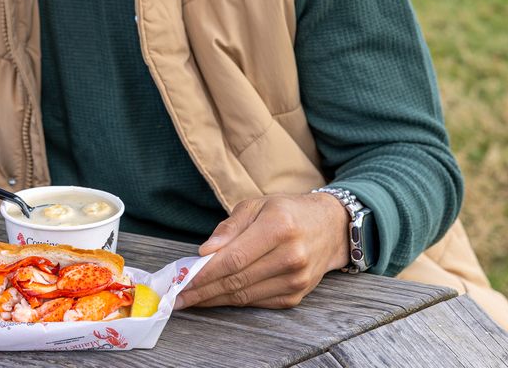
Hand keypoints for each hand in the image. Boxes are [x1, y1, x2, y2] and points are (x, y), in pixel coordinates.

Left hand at [175, 192, 349, 308]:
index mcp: (279, 226)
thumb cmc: (287, 211)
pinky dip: (234, 300)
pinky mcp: (296, 295)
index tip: (181, 280)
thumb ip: (229, 227)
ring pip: (245, 296)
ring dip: (214, 299)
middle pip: (237, 280)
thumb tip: (205, 251)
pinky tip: (216, 297)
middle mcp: (291, 256)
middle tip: (178, 296)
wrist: (330, 227)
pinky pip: (257, 302)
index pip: (234, 258)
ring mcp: (296, 279)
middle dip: (203, 290)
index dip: (205, 273)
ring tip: (191, 298)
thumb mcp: (257, 205)